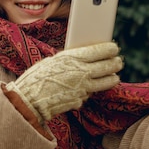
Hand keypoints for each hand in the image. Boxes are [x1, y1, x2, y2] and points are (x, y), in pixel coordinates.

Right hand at [6, 42, 122, 121]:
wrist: (29, 100)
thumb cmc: (37, 77)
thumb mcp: (54, 61)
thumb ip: (71, 59)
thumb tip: (84, 56)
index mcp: (73, 58)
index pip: (98, 51)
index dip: (109, 49)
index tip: (114, 48)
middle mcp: (81, 73)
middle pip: (107, 67)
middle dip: (115, 63)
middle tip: (118, 61)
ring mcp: (82, 88)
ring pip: (106, 82)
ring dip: (112, 78)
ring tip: (114, 76)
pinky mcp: (80, 100)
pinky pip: (90, 93)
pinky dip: (91, 90)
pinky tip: (89, 88)